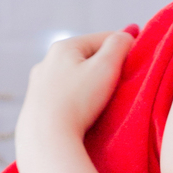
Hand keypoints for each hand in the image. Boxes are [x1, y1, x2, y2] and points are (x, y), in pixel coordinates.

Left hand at [16, 28, 135, 160]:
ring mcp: (38, 84)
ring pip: (74, 77)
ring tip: (103, 101)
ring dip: (90, 84)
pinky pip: (64, 95)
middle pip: (87, 58)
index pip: (103, 38)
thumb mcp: (106, 67)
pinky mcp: (35, 105)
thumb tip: (128, 33)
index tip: (137, 63)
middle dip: (105, 68)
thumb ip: (120, 45)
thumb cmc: (79, 102)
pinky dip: (76, 100)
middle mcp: (46, 61)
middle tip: (121, 85)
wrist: (47, 139)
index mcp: (63, 47)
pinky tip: (83, 113)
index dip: (124, 49)